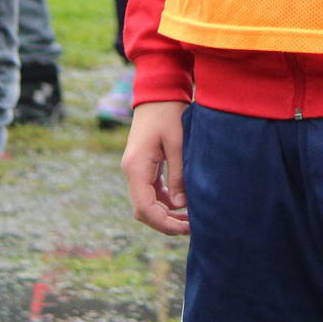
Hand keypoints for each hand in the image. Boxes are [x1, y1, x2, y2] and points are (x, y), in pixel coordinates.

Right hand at [121, 101, 189, 235]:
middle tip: (191, 227)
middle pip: (143, 210)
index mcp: (136, 167)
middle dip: (165, 222)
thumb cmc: (169, 113)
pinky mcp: (143, 165)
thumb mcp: (178, 144)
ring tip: (190, 219)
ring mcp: (135, 169)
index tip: (185, 229)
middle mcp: (131, 171)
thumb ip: (178, 175)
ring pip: (146, 202)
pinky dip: (165, 200)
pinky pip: (151, 191)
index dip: (164, 223)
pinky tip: (183, 202)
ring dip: (165, 213)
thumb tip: (181, 205)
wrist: (158, 92)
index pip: (144, 208)